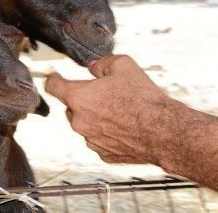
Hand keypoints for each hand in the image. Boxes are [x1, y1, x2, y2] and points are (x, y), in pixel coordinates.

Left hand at [45, 55, 176, 164]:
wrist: (164, 132)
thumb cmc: (143, 99)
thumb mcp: (122, 65)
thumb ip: (100, 63)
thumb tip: (93, 66)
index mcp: (78, 98)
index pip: (53, 86)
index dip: (54, 79)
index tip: (56, 77)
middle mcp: (79, 121)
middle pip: (71, 106)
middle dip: (83, 99)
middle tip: (105, 94)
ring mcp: (91, 140)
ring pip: (85, 124)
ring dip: (94, 116)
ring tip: (119, 111)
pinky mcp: (104, 153)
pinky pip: (98, 139)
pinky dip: (106, 132)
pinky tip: (124, 126)